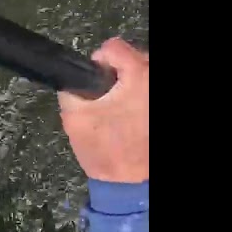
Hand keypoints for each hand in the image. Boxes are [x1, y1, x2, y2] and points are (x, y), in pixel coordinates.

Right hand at [58, 37, 147, 182]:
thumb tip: (76, 77)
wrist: (131, 183)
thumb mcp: (74, 116)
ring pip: (146, 73)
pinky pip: (150, 90)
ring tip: (125, 110)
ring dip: (134, 85)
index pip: (114, 47)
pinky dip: (143, 98)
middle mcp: (156, 78)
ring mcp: (160, 94)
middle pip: (135, 57)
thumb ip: (71, 87)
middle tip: (109, 100)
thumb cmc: (105, 149)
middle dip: (120, 74)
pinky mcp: (161, 107)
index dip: (98, 62)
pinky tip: (136, 118)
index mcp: (138, 75)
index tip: (95, 82)